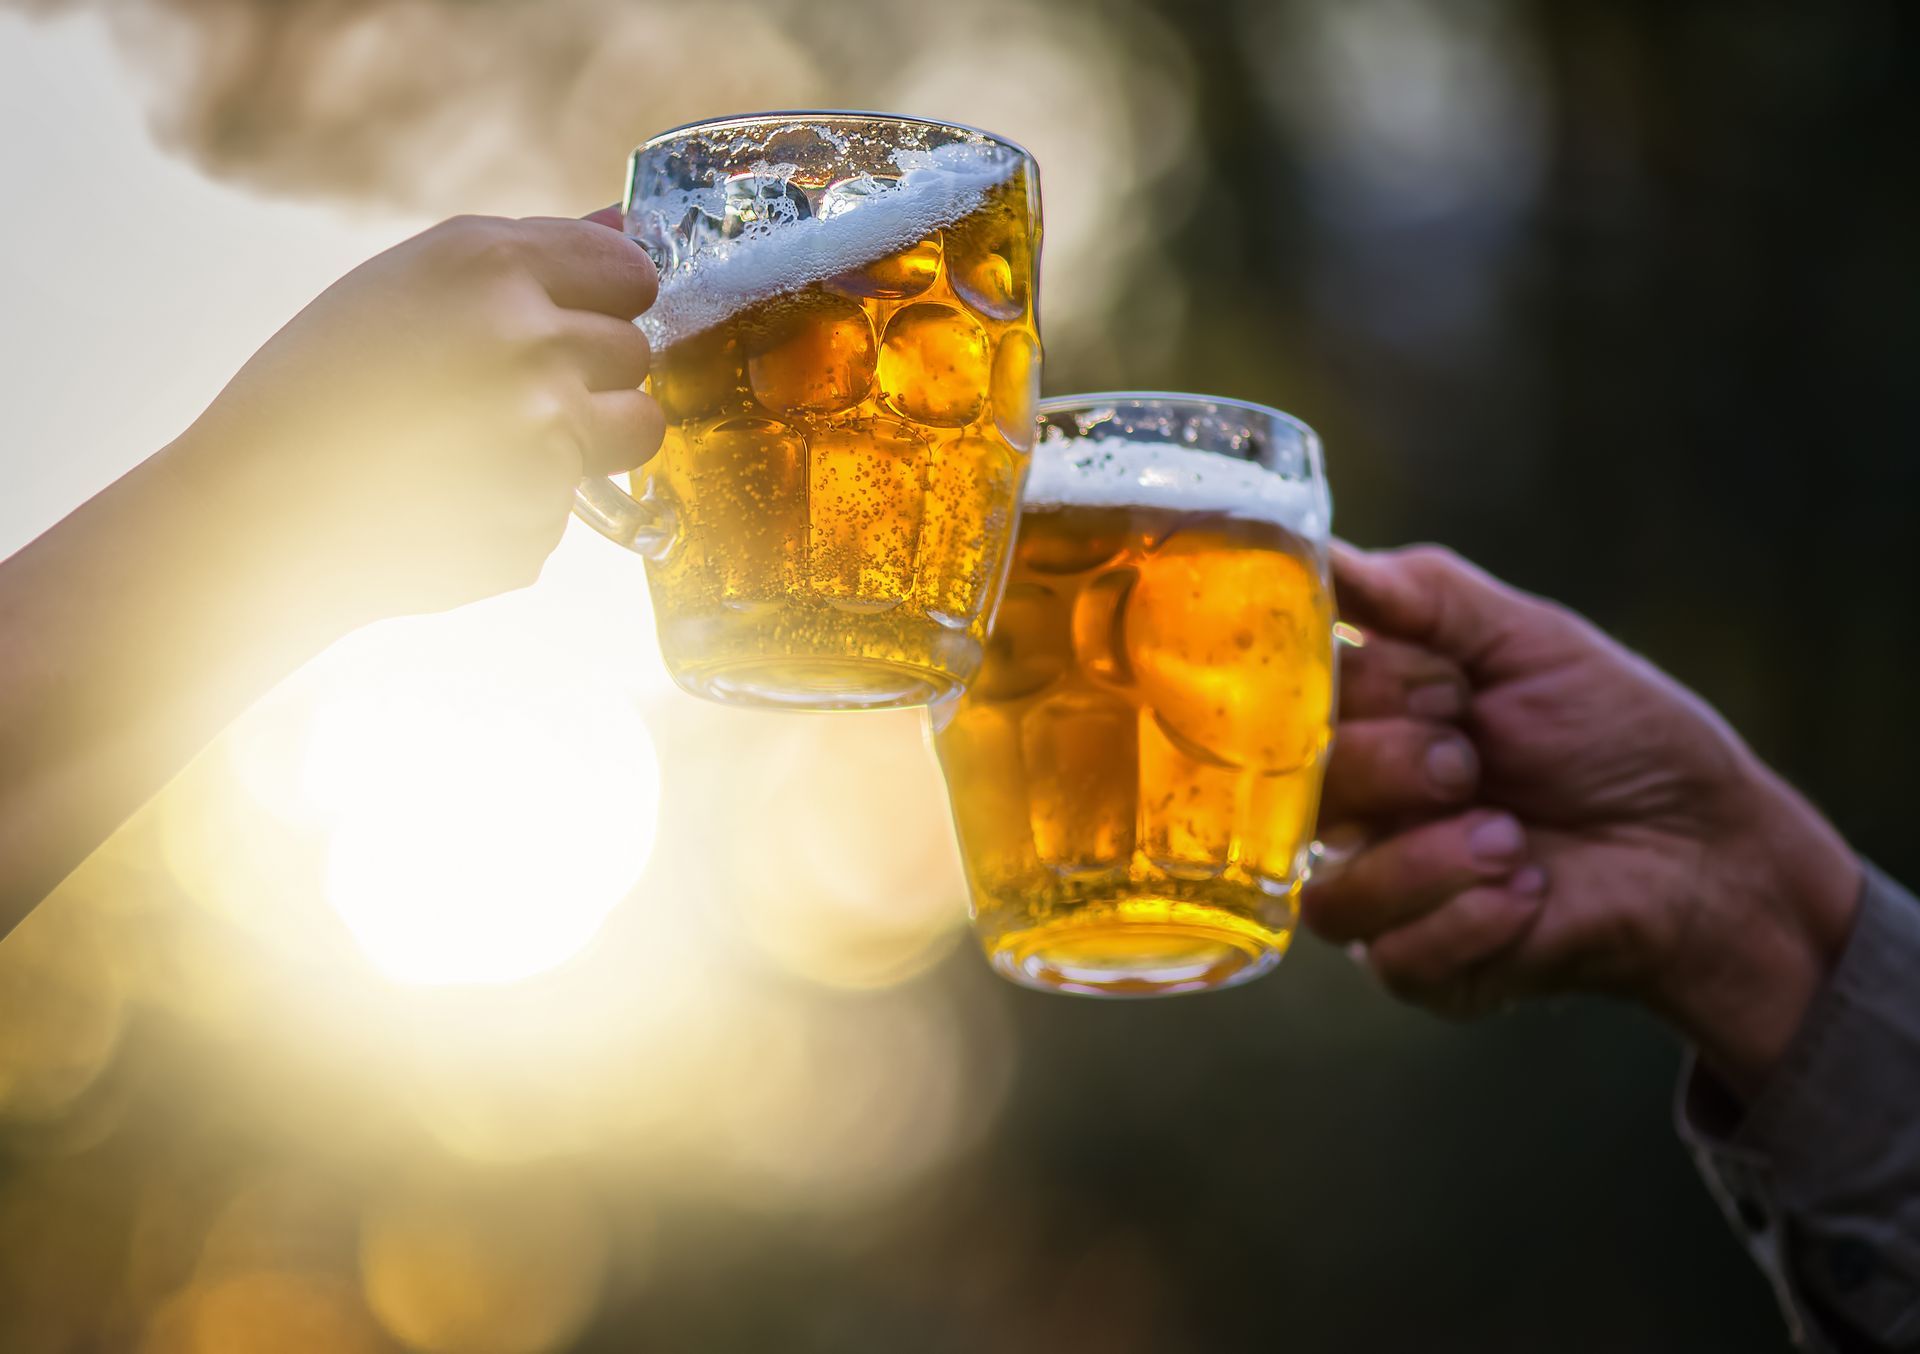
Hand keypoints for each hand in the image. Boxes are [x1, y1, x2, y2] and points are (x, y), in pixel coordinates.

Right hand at [170, 211, 661, 623]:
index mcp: (492, 267)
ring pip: (634, 434)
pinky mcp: (538, 524)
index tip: (574, 317)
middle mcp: (529, 348)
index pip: (630, 273)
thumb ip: (534, 256)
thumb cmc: (324, 383)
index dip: (605, 300)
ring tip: (490, 446)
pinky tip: (451, 503)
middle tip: (503, 393)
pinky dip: (524, 508)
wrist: (258, 511)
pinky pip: (571, 507)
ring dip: (586, 441)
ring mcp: (542, 443)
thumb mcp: (412, 283)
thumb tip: (631, 228)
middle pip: (634, 354)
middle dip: (590, 374)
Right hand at [1302, 543, 1860, 1095]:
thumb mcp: (1528, 640)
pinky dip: (1469, 920)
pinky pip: (1392, 958)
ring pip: (1333, 893)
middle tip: (1471, 761)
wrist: (1708, 849)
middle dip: (1394, 768)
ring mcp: (1383, 890)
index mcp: (1365, 719)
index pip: (1285, 703)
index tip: (1447, 688)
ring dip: (1430, 859)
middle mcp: (1355, 806)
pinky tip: (1530, 892)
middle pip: (1295, 796)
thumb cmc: (1619, 735)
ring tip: (1511, 838)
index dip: (1357, 694)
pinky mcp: (1423, 969)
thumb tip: (1325, 553)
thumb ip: (1421, 595)